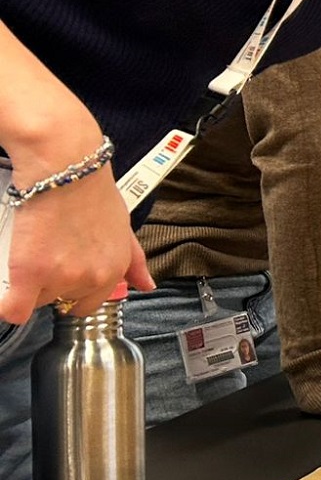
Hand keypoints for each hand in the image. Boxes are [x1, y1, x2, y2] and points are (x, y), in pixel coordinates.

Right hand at [0, 165, 154, 324]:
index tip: (62, 276)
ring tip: (32, 252)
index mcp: (114, 269)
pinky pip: (13, 309)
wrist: (65, 170)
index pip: (89, 304)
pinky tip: (7, 294)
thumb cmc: (92, 192)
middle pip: (61, 302)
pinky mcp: (31, 274)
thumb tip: (147, 285)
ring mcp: (62, 278)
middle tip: (45, 258)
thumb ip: (135, 260)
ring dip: (29, 285)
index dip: (72, 291)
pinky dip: (7, 305)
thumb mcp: (124, 227)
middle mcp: (92, 278)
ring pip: (36, 301)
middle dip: (51, 286)